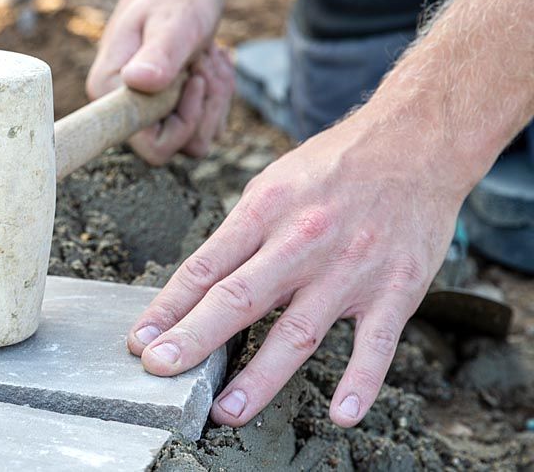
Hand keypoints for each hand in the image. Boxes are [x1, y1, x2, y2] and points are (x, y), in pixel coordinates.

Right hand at [86, 0, 233, 164]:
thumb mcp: (173, 20)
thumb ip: (159, 54)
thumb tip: (137, 82)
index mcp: (112, 95)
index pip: (153, 148)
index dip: (184, 124)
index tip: (191, 79)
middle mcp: (126, 112)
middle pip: (185, 145)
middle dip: (207, 103)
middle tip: (203, 58)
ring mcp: (151, 115)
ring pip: (201, 136)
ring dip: (215, 95)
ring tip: (205, 56)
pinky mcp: (173, 112)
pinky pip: (209, 124)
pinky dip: (218, 93)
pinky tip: (208, 61)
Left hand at [126, 109, 468, 426]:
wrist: (415, 142)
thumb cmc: (335, 165)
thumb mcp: (274, 182)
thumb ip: (242, 233)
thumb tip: (204, 284)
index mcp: (267, 210)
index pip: (205, 267)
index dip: (168, 308)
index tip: (141, 342)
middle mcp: (303, 240)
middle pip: (239, 299)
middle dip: (194, 339)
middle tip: (160, 371)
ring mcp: (350, 268)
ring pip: (298, 331)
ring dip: (260, 376)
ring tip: (226, 410)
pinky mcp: (396, 288)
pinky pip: (376, 343)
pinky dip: (360, 381)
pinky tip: (342, 414)